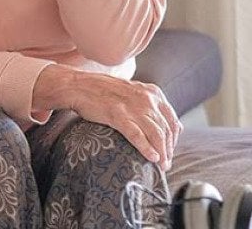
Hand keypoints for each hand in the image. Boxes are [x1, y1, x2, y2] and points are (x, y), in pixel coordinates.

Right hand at [34, 65, 181, 170]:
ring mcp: (132, 106)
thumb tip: (163, 124)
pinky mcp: (117, 115)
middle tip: (166, 164)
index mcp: (153, 93)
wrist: (78, 85)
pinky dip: (147, 148)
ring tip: (161, 166)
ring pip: (156, 134)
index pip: (172, 121)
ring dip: (162, 153)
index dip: (173, 140)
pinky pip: (137, 135)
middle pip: (166, 129)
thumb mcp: (133, 92)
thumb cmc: (103, 91)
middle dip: (169, 150)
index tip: (169, 152)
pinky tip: (152, 157)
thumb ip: (149, 104)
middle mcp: (146, 99)